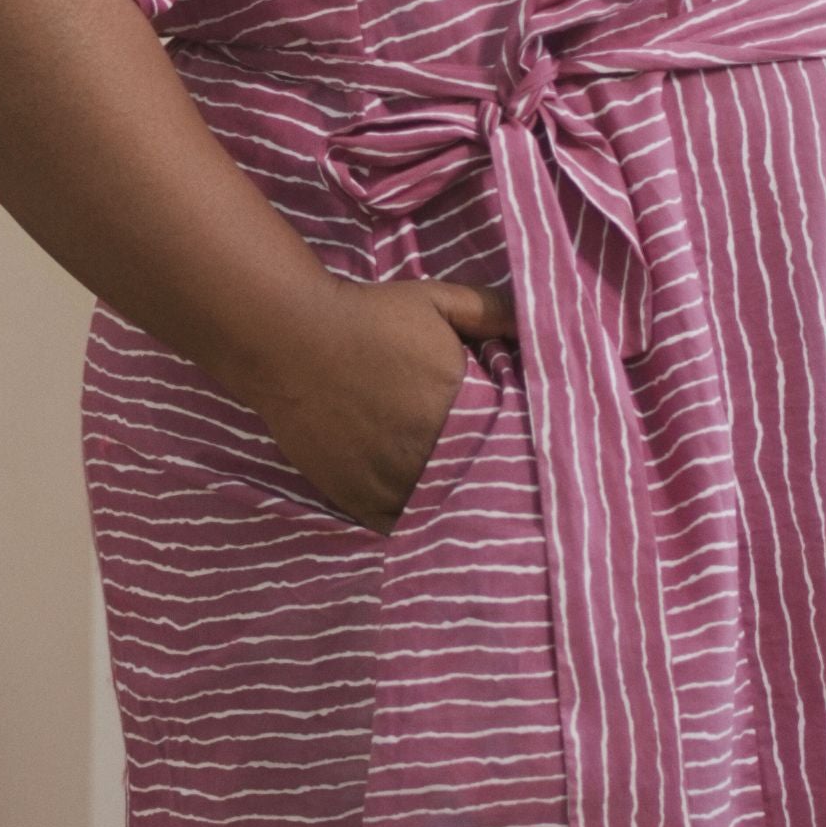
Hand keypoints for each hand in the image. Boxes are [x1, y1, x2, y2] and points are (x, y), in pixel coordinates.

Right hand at [248, 274, 516, 529]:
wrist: (291, 338)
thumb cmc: (367, 316)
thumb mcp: (436, 300)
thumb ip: (490, 311)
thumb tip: (535, 321)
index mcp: (462, 410)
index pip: (509, 444)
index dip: (511, 442)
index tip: (508, 437)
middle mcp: (432, 455)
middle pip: (476, 480)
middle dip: (481, 472)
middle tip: (481, 465)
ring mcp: (395, 483)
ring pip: (441, 508)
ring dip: (447, 499)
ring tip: (453, 488)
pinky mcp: (360, 500)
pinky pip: (401, 526)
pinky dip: (412, 519)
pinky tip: (417, 502)